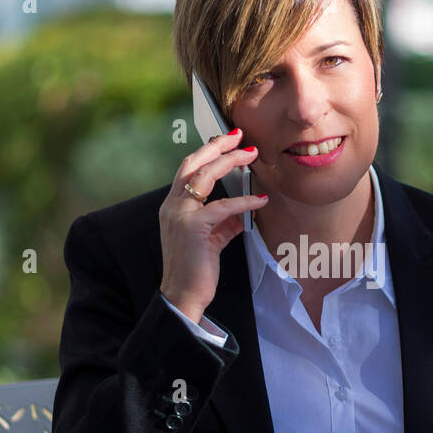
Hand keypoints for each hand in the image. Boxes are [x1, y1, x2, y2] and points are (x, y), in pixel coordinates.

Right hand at [158, 129, 268, 323]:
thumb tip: (243, 210)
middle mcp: (172, 206)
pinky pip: (222, 207)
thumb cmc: (196, 269)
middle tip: (239, 137)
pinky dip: (243, 201)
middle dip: (217, 147)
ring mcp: (180, 215)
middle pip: (193, 164)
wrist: (183, 295)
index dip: (208, 151)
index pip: (189, 169)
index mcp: (173, 206)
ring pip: (204, 177)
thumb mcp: (212, 239)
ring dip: (229, 162)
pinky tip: (260, 199)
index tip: (229, 140)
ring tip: (250, 156)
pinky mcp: (193, 228)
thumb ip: (225, 221)